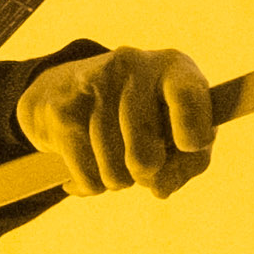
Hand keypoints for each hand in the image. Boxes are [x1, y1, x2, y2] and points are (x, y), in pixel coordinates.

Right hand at [16, 45, 216, 200]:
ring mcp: (95, 83)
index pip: (187, 96)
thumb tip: (159, 188)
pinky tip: (92, 167)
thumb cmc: (148, 118)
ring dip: (119, 179)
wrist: (72, 91)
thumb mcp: (181, 133)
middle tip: (145, 165)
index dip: (192, 131)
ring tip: (117, 159)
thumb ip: (188, 163)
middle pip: (146, 155)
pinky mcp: (62, 108)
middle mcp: (135, 65)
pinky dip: (92, 184)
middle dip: (147, 174)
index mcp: (174, 68)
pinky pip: (87, 175)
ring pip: (114, 171)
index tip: (188, 145)